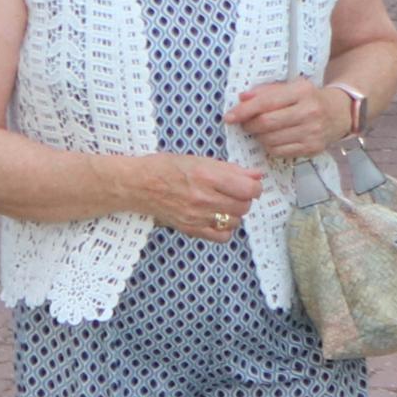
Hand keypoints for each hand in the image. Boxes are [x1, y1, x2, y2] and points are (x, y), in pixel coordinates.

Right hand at [133, 152, 262, 242]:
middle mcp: (203, 198)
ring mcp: (197, 217)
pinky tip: (217, 218)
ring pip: (235, 221)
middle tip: (235, 192)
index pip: (248, 189)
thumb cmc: (167, 168)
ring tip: (223, 203)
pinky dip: (225, 228)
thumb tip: (257, 175)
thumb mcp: (200, 160)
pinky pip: (222, 236)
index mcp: (207, 176)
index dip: (255, 186)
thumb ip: (231, 169)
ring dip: (235, 213)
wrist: (139, 185)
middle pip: (244, 206)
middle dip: (245, 198)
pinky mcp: (191, 229)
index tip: (250, 184)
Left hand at [223, 76, 355, 161]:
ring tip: (260, 131)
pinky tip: (272, 139)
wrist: (339, 113)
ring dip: (259, 137)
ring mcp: (312, 132)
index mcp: (301, 91)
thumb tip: (242, 98)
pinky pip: (280, 152)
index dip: (244, 110)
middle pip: (267, 123)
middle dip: (249, 125)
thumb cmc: (309, 98)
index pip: (266, 102)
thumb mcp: (291, 87)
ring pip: (271, 140)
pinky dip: (269, 147)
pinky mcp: (312, 148)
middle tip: (245, 124)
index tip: (229, 116)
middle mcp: (309, 112)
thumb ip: (266, 91)